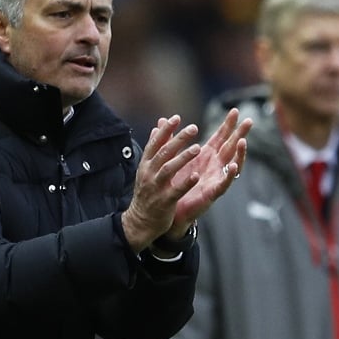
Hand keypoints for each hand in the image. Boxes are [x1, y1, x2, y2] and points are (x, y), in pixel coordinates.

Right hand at [121, 115, 203, 252]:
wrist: (140, 221)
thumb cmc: (148, 192)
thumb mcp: (147, 169)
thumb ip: (155, 149)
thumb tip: (158, 127)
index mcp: (146, 165)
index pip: (155, 143)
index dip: (165, 130)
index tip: (176, 118)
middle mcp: (149, 174)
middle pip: (163, 153)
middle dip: (178, 140)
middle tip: (193, 128)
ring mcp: (156, 188)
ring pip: (169, 170)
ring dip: (183, 158)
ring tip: (197, 148)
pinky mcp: (164, 202)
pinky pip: (175, 191)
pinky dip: (185, 183)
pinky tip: (195, 176)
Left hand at [169, 107, 250, 228]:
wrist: (172, 208)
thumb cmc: (176, 182)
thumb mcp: (172, 157)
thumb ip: (171, 138)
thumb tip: (163, 119)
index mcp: (207, 155)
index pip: (220, 137)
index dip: (228, 124)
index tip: (235, 111)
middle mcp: (215, 165)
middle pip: (231, 146)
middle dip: (240, 134)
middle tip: (249, 120)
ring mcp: (216, 178)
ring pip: (232, 163)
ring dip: (239, 153)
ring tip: (242, 142)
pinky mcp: (212, 193)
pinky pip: (224, 183)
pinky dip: (229, 175)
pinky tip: (234, 167)